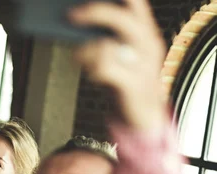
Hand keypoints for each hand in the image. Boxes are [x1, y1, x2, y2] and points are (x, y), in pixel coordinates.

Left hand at [69, 0, 167, 132]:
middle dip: (94, 12)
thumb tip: (75, 19)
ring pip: (108, 44)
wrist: (144, 115)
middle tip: (71, 15)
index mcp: (146, 32)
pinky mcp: (133, 84)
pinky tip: (91, 73)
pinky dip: (91, 68)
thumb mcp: (121, 54)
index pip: (137, 3)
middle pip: (121, 18)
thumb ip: (106, 37)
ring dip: (86, 50)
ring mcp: (143, 64)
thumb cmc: (126, 80)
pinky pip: (105, 68)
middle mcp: (149, 44)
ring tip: (80, 56)